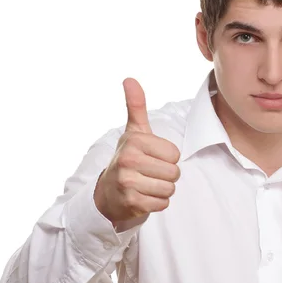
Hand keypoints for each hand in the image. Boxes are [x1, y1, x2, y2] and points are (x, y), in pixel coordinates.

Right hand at [93, 78, 180, 225]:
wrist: (107, 192)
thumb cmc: (128, 157)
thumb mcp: (133, 131)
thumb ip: (136, 105)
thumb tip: (129, 79)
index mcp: (134, 141)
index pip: (174, 154)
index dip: (168, 157)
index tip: (152, 157)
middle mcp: (128, 160)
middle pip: (174, 172)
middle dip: (167, 175)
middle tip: (150, 172)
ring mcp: (128, 183)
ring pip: (169, 189)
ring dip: (163, 189)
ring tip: (147, 184)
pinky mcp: (131, 203)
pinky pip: (162, 204)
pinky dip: (157, 202)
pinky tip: (144, 196)